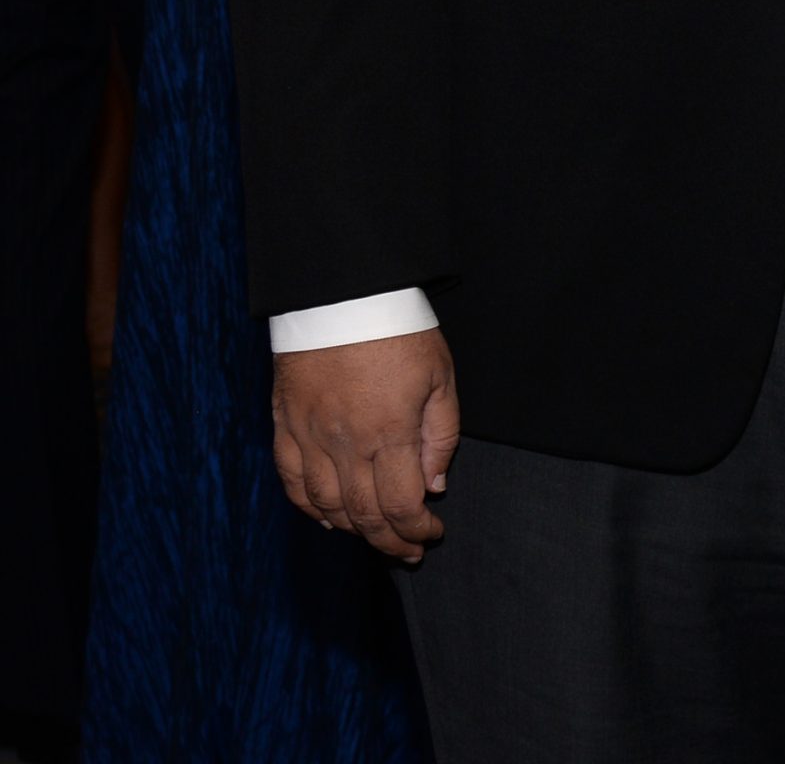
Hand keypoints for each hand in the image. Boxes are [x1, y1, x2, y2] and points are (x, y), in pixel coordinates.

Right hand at [271, 329, 458, 562]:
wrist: (343, 292)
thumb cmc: (399, 329)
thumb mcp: (440, 375)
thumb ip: (441, 434)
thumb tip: (434, 485)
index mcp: (390, 433)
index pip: (402, 506)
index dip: (417, 531)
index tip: (430, 534)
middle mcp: (346, 444)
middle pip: (364, 516)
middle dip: (388, 541)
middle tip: (407, 551)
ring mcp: (310, 437)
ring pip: (326, 506)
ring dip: (352, 530)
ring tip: (373, 535)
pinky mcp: (286, 424)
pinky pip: (292, 482)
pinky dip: (309, 508)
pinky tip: (327, 517)